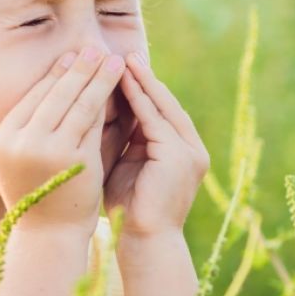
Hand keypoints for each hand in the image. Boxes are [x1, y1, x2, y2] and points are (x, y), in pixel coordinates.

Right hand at [0, 45, 125, 240]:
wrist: (49, 236)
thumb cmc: (43, 193)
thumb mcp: (32, 156)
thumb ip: (44, 125)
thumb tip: (64, 81)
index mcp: (4, 137)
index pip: (35, 96)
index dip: (56, 74)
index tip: (72, 56)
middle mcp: (20, 140)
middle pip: (55, 94)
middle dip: (78, 68)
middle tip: (94, 47)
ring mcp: (46, 149)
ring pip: (76, 103)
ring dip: (96, 77)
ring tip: (112, 58)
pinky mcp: (72, 158)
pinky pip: (92, 122)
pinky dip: (105, 101)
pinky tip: (117, 86)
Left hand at [103, 52, 209, 239]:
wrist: (144, 243)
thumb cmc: (128, 210)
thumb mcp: (126, 165)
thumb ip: (123, 139)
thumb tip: (102, 109)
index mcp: (182, 152)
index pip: (161, 112)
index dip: (142, 88)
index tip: (121, 67)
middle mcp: (192, 149)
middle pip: (166, 104)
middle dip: (145, 78)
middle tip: (124, 52)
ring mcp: (190, 152)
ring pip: (162, 107)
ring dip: (142, 82)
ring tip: (123, 59)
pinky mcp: (180, 156)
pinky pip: (155, 120)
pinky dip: (138, 100)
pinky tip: (123, 82)